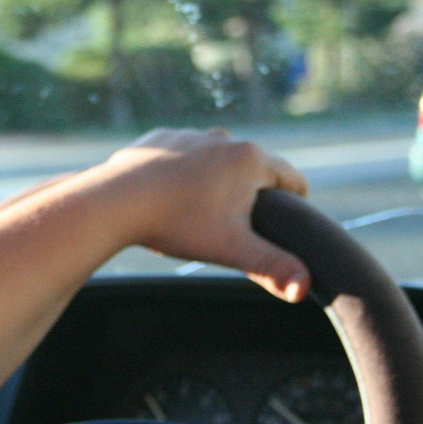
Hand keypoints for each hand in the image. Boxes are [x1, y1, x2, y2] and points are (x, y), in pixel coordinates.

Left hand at [101, 127, 309, 302]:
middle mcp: (224, 138)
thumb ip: (273, 267)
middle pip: (254, 169)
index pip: (292, 180)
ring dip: (216, 181)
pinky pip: (182, 156)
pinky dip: (182, 173)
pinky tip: (171, 195)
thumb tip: (305, 289)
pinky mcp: (160, 138)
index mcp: (251, 159)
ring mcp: (190, 134)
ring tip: (201, 212)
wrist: (117, 201)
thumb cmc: (178, 223)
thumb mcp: (232, 249)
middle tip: (239, 226)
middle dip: (251, 195)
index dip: (295, 205)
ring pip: (217, 160)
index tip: (287, 224)